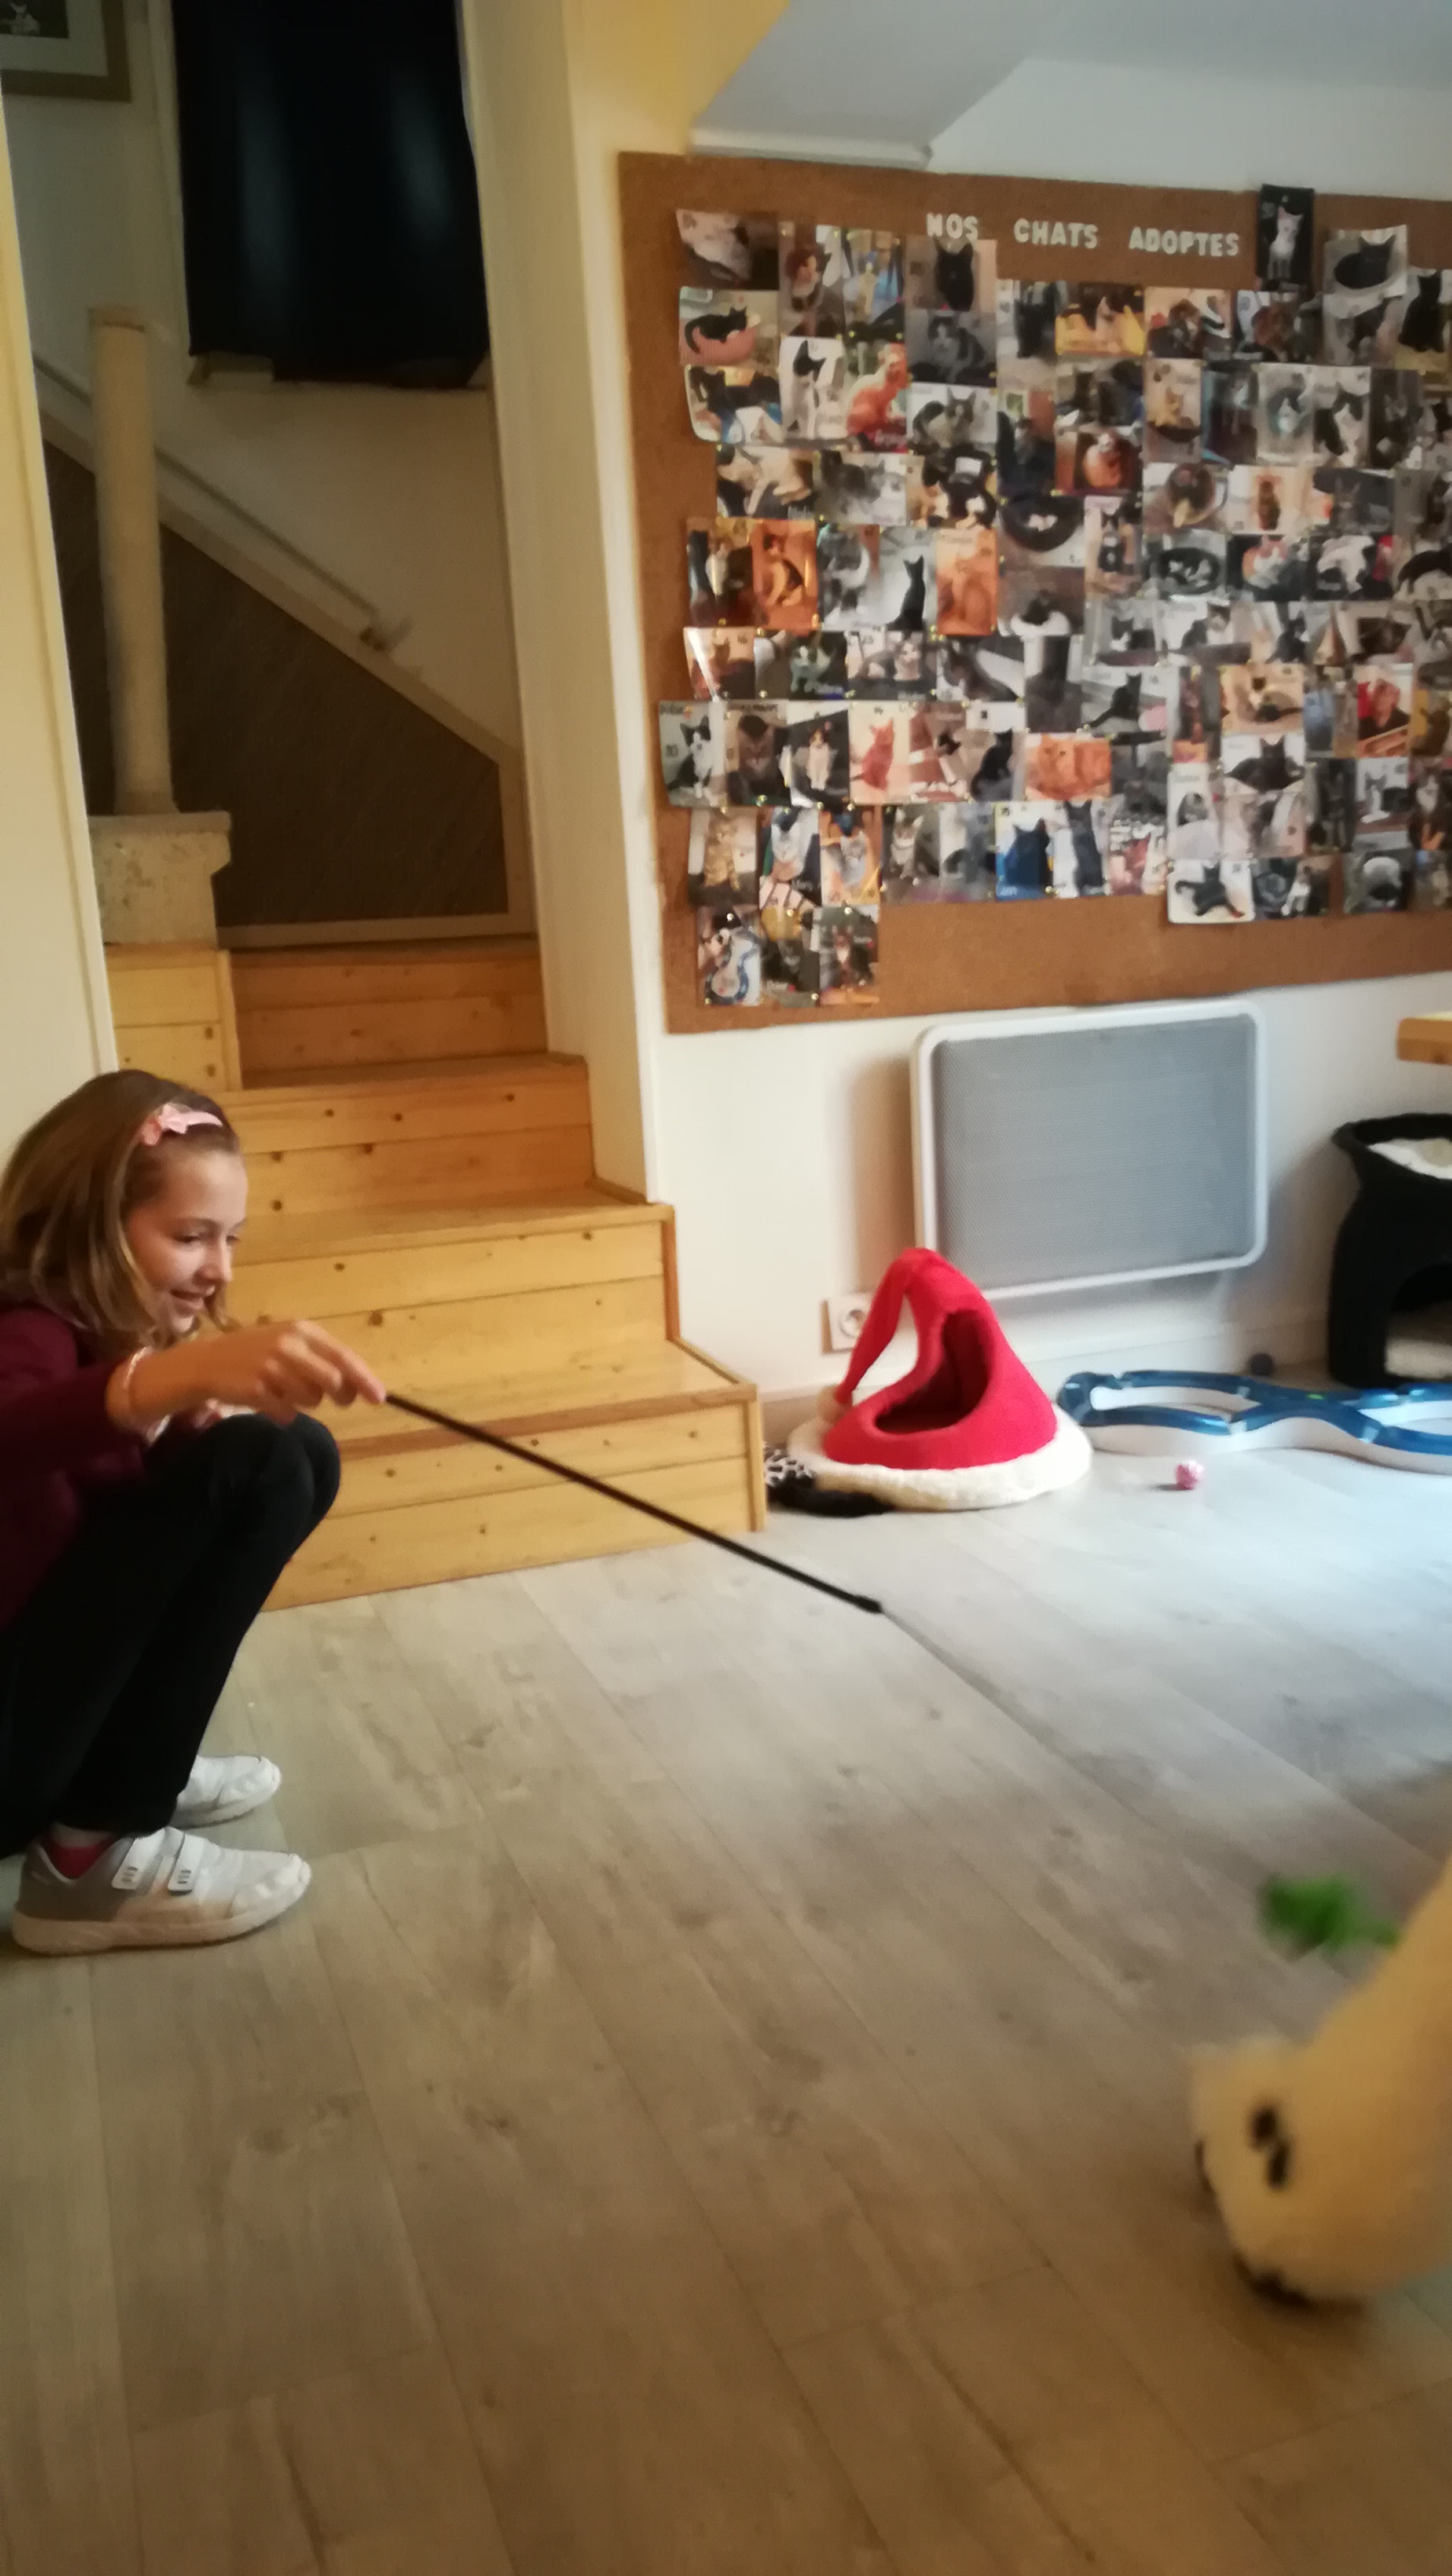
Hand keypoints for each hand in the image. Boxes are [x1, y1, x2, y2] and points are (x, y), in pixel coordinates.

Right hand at [109, 1322, 385, 1430]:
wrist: (207, 1362)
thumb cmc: (258, 1353)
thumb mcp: (290, 1345)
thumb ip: (323, 1360)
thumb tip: (358, 1387)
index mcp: (302, 1330)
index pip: (343, 1358)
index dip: (364, 1379)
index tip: (380, 1398)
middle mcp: (289, 1345)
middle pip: (333, 1383)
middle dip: (339, 1396)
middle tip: (336, 1399)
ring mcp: (271, 1367)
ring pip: (311, 1400)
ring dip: (304, 1402)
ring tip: (284, 1390)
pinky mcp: (255, 1388)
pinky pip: (286, 1413)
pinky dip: (282, 1413)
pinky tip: (267, 1400)